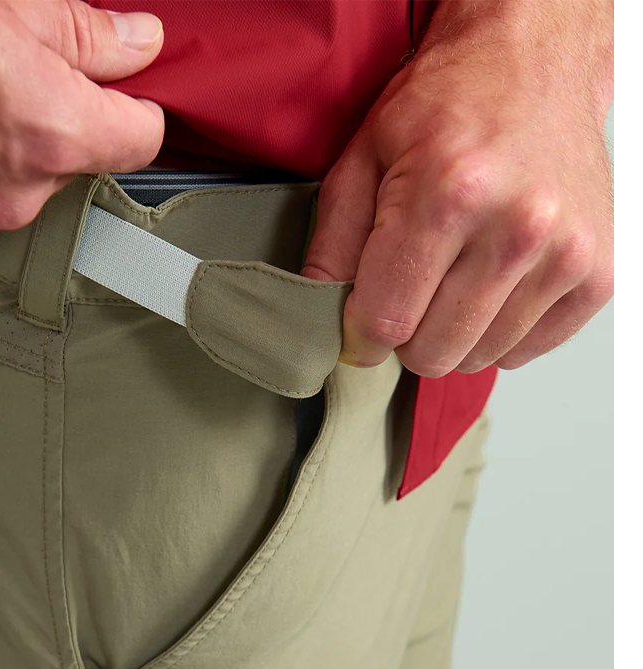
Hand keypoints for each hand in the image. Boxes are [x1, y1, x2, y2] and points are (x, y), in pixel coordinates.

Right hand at [0, 0, 164, 248]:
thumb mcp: (2, 0)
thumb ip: (85, 34)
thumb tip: (138, 43)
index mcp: (51, 131)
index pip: (140, 142)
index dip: (138, 112)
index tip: (126, 97)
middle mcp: (14, 192)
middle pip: (67, 164)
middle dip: (50, 124)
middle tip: (1, 73)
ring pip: (9, 187)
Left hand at [301, 0, 613, 374]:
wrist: (535, 63)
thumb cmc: (448, 107)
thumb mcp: (364, 158)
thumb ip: (333, 245)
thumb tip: (317, 320)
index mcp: (447, 195)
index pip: (385, 322)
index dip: (361, 336)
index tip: (360, 325)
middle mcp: (516, 228)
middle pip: (433, 353)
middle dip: (408, 334)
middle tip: (412, 288)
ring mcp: (565, 254)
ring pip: (479, 359)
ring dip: (456, 332)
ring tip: (458, 274)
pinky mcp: (597, 275)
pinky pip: (527, 352)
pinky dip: (502, 332)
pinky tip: (495, 282)